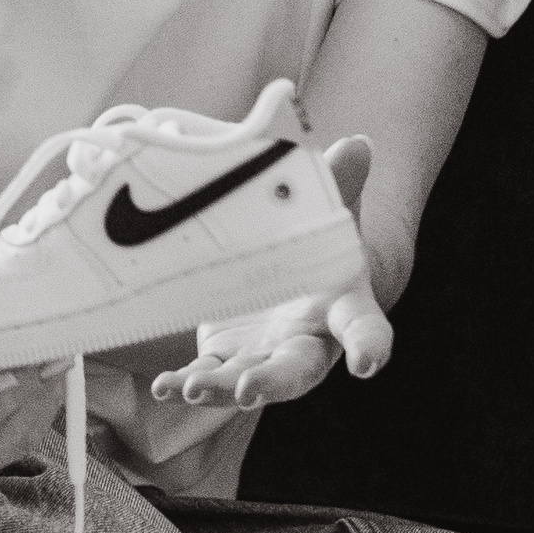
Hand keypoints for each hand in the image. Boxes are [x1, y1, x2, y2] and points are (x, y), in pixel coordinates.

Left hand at [149, 135, 395, 410]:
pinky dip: (186, 382)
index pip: (364, 327)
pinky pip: (209, 375)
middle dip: (273, 381)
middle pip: (298, 370)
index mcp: (343, 303)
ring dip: (219, 388)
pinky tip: (163, 386)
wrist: (294, 265)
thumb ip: (341, 182)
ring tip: (189, 388)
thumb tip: (357, 143)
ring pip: (248, 380)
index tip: (367, 362)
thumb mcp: (329, 209)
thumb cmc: (316, 237)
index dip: (370, 345)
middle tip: (249, 388)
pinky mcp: (229, 356)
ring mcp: (266, 354)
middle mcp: (307, 340)